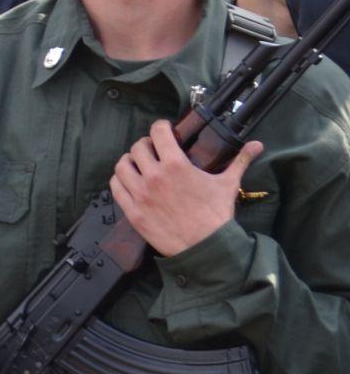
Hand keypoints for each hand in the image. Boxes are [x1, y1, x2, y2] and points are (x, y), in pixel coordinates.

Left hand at [111, 120, 263, 256]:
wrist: (205, 247)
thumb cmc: (217, 214)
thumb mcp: (228, 184)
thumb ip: (240, 160)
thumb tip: (257, 145)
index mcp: (176, 165)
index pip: (158, 133)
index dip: (160, 127)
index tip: (164, 129)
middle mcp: (154, 176)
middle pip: (137, 148)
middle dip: (145, 144)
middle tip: (152, 149)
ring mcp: (140, 194)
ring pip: (122, 166)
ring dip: (129, 161)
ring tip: (138, 163)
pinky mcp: (132, 211)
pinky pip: (116, 188)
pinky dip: (120, 180)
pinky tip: (129, 180)